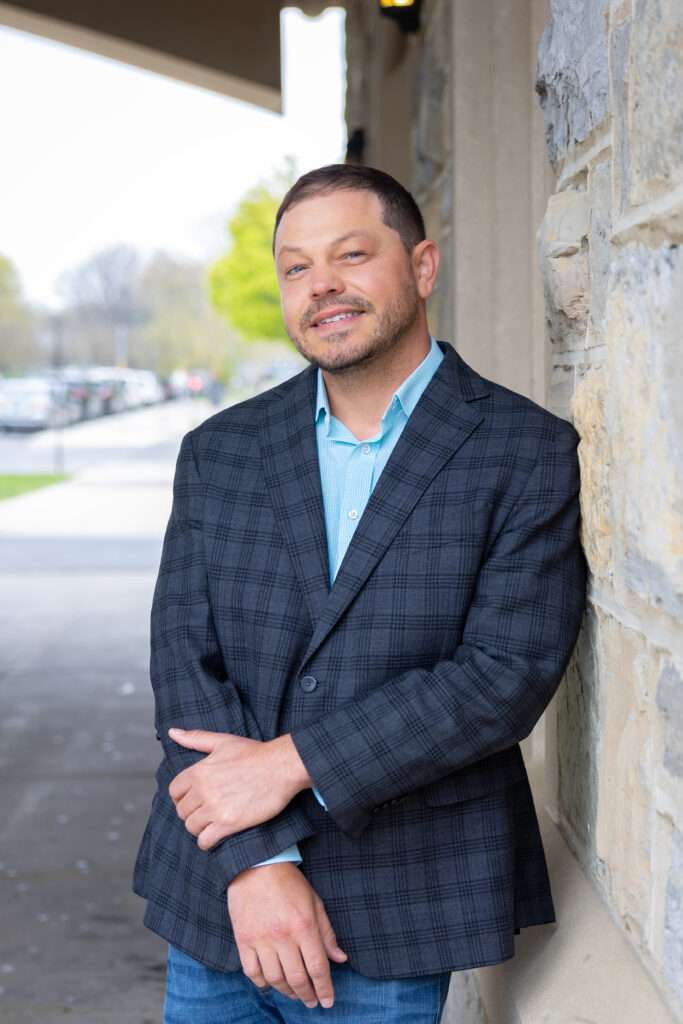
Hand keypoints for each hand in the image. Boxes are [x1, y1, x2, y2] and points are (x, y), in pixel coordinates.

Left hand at [168, 729, 310, 850]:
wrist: (281, 767)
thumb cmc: (255, 754)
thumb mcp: (223, 741)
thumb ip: (195, 738)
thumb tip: (172, 732)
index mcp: (198, 771)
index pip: (175, 792)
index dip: (182, 797)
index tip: (193, 799)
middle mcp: (203, 790)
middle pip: (182, 811)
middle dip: (192, 813)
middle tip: (205, 812)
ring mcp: (215, 808)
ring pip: (191, 827)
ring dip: (199, 827)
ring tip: (211, 823)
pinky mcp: (229, 823)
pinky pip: (205, 840)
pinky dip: (207, 841)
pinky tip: (216, 835)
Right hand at [227, 861, 347, 1008]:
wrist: (256, 865)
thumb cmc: (289, 882)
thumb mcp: (315, 902)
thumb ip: (327, 933)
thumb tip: (340, 959)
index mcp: (304, 926)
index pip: (318, 968)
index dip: (325, 989)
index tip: (328, 1002)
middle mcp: (283, 936)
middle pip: (297, 978)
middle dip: (307, 995)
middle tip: (312, 1002)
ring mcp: (261, 940)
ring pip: (275, 979)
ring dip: (287, 992)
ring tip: (295, 994)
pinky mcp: (243, 940)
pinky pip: (252, 972)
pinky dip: (263, 983)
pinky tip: (271, 984)